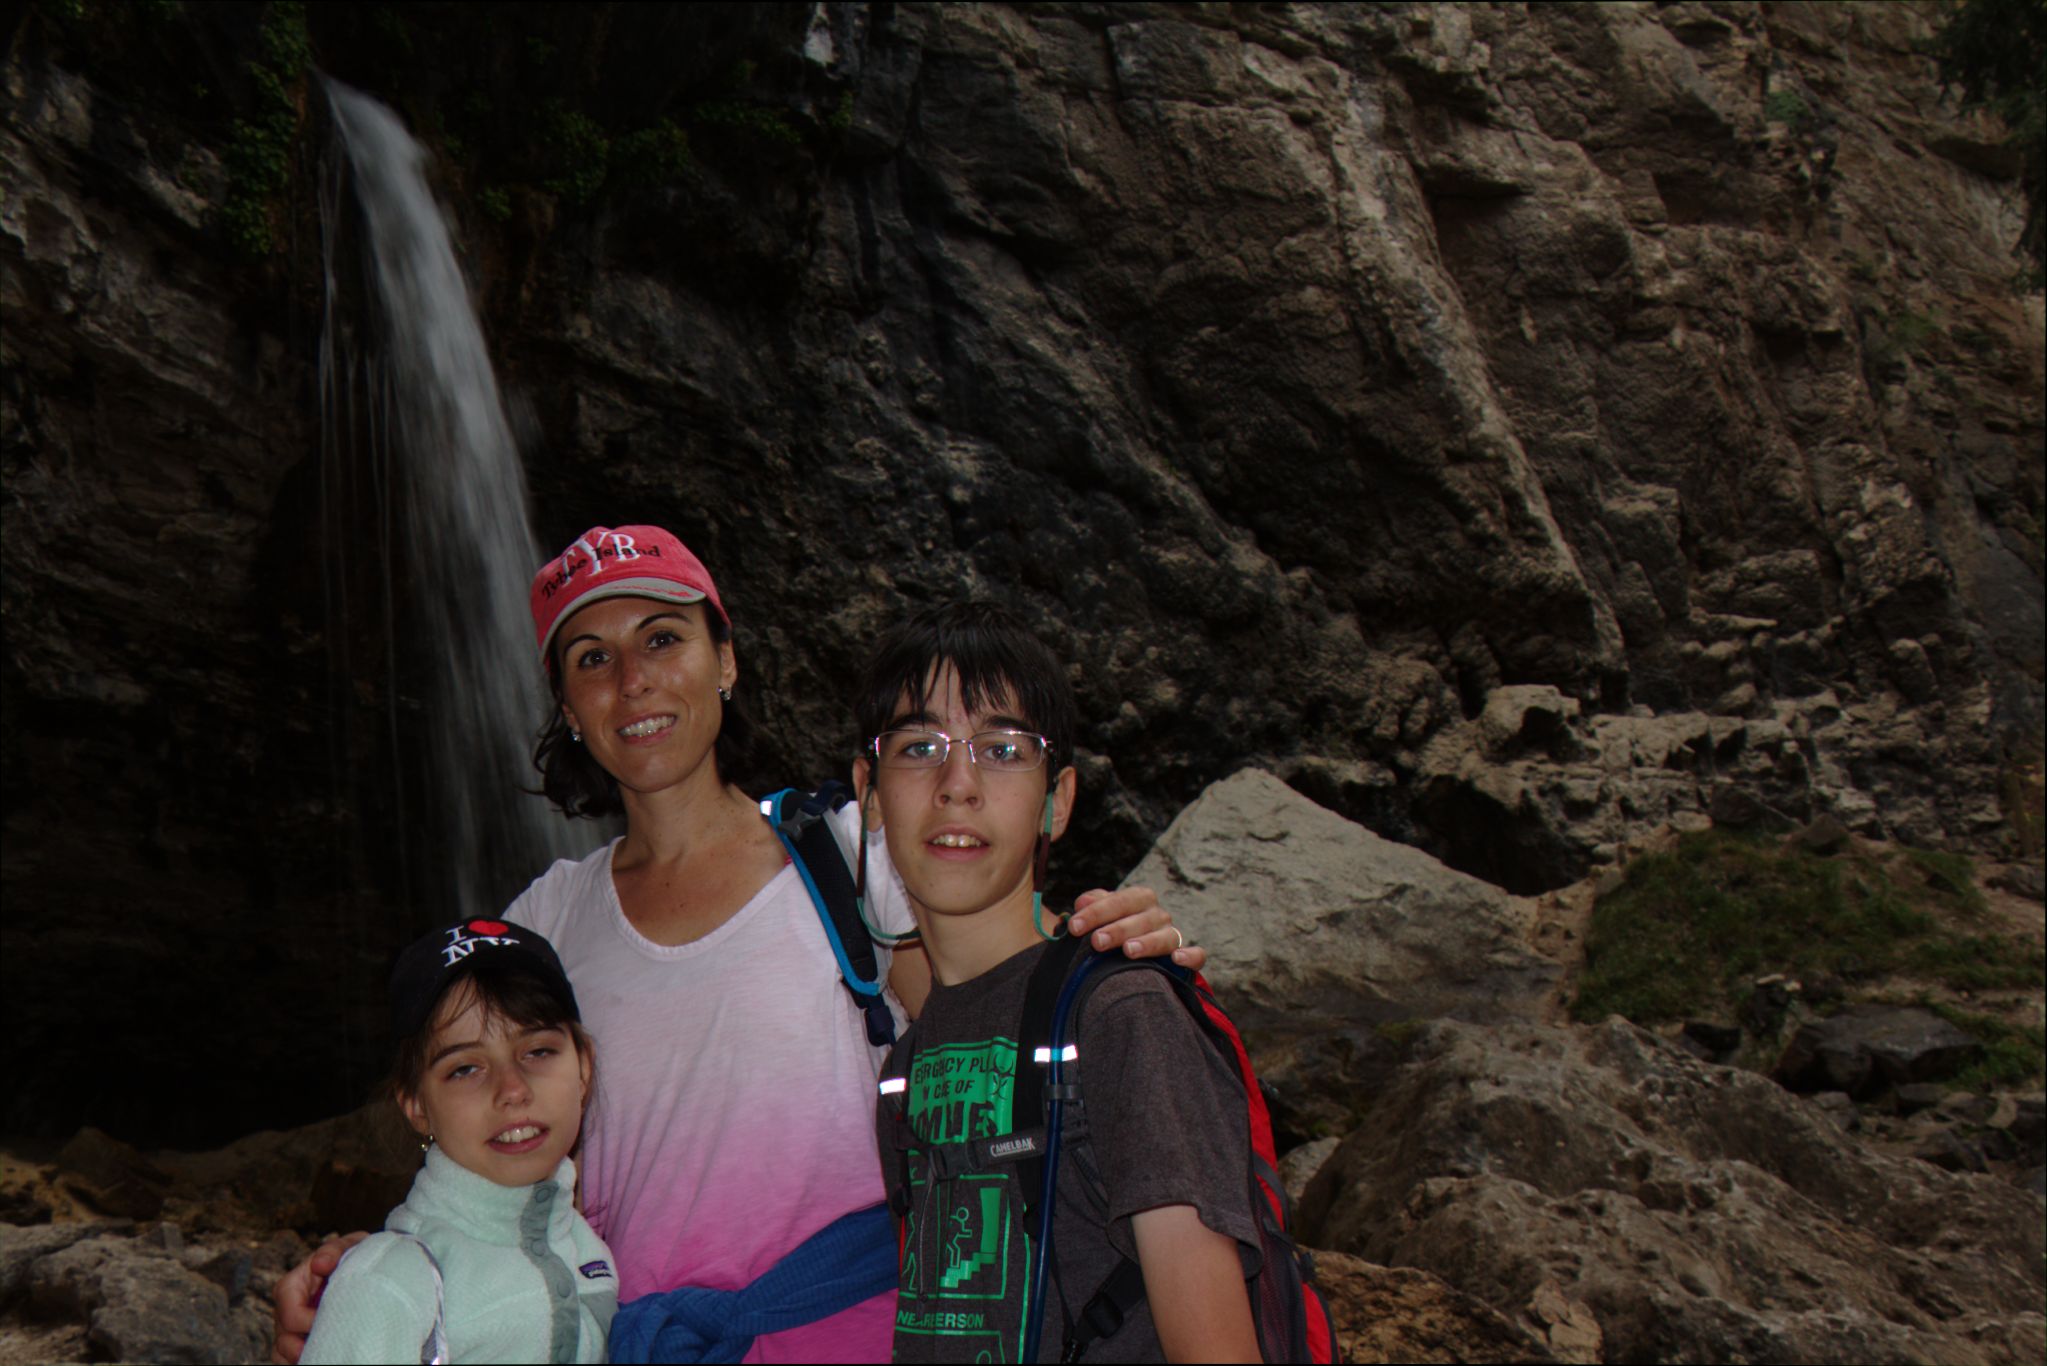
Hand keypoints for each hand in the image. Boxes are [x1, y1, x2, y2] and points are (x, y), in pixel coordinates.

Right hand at [270, 1230, 367, 1364]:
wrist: (366, 1267)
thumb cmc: (353, 1256)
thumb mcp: (348, 1246)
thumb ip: (333, 1250)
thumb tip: (320, 1264)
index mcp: (292, 1285)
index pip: (289, 1312)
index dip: (306, 1322)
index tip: (333, 1322)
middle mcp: (285, 1308)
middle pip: (283, 1337)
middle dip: (304, 1345)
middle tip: (332, 1346)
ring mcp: (289, 1327)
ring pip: (282, 1352)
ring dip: (304, 1356)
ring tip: (329, 1355)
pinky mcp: (297, 1340)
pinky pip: (289, 1360)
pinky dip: (304, 1360)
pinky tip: (325, 1357)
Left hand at [1067, 886, 1205, 972]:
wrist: (1132, 959)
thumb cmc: (1111, 932)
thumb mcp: (1100, 916)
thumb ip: (1092, 906)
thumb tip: (1081, 903)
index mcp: (1138, 899)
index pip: (1119, 900)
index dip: (1096, 912)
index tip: (1074, 926)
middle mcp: (1157, 915)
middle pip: (1142, 918)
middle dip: (1118, 929)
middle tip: (1097, 941)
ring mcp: (1172, 936)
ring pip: (1166, 936)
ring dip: (1148, 943)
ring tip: (1129, 951)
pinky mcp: (1187, 958)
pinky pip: (1197, 956)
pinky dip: (1190, 956)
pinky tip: (1177, 959)